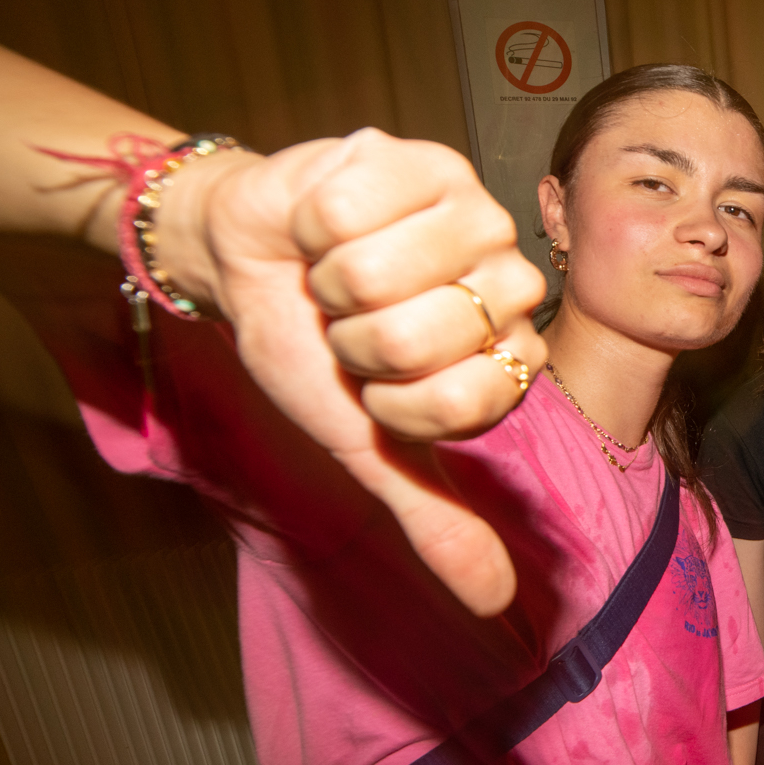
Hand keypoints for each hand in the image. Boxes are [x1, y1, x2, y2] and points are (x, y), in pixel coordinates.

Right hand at [152, 130, 548, 616]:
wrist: (251, 259)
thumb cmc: (313, 345)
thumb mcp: (368, 445)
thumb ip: (434, 521)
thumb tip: (497, 606)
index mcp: (509, 359)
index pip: (457, 404)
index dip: (388, 399)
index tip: (375, 381)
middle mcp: (512, 286)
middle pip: (419, 338)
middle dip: (354, 337)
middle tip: (352, 318)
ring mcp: (480, 216)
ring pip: (381, 273)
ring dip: (333, 276)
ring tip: (339, 268)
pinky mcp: (430, 158)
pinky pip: (352, 209)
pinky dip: (316, 222)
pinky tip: (331, 219)